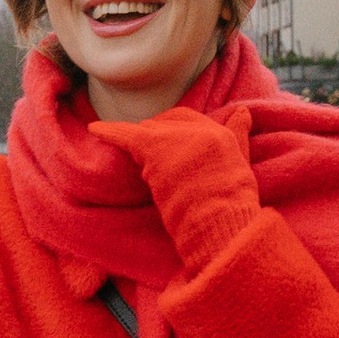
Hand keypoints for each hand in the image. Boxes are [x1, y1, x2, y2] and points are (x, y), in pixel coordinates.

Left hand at [119, 106, 260, 268]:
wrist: (223, 225)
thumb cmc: (233, 207)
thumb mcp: (241, 166)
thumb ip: (239, 135)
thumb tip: (244, 111)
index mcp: (221, 134)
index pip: (189, 120)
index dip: (174, 129)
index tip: (166, 139)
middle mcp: (199, 131)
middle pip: (167, 123)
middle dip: (155, 134)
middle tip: (144, 151)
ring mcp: (177, 140)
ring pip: (149, 133)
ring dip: (139, 143)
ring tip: (128, 150)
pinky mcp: (157, 151)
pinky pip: (128, 136)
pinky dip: (110, 131)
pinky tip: (94, 128)